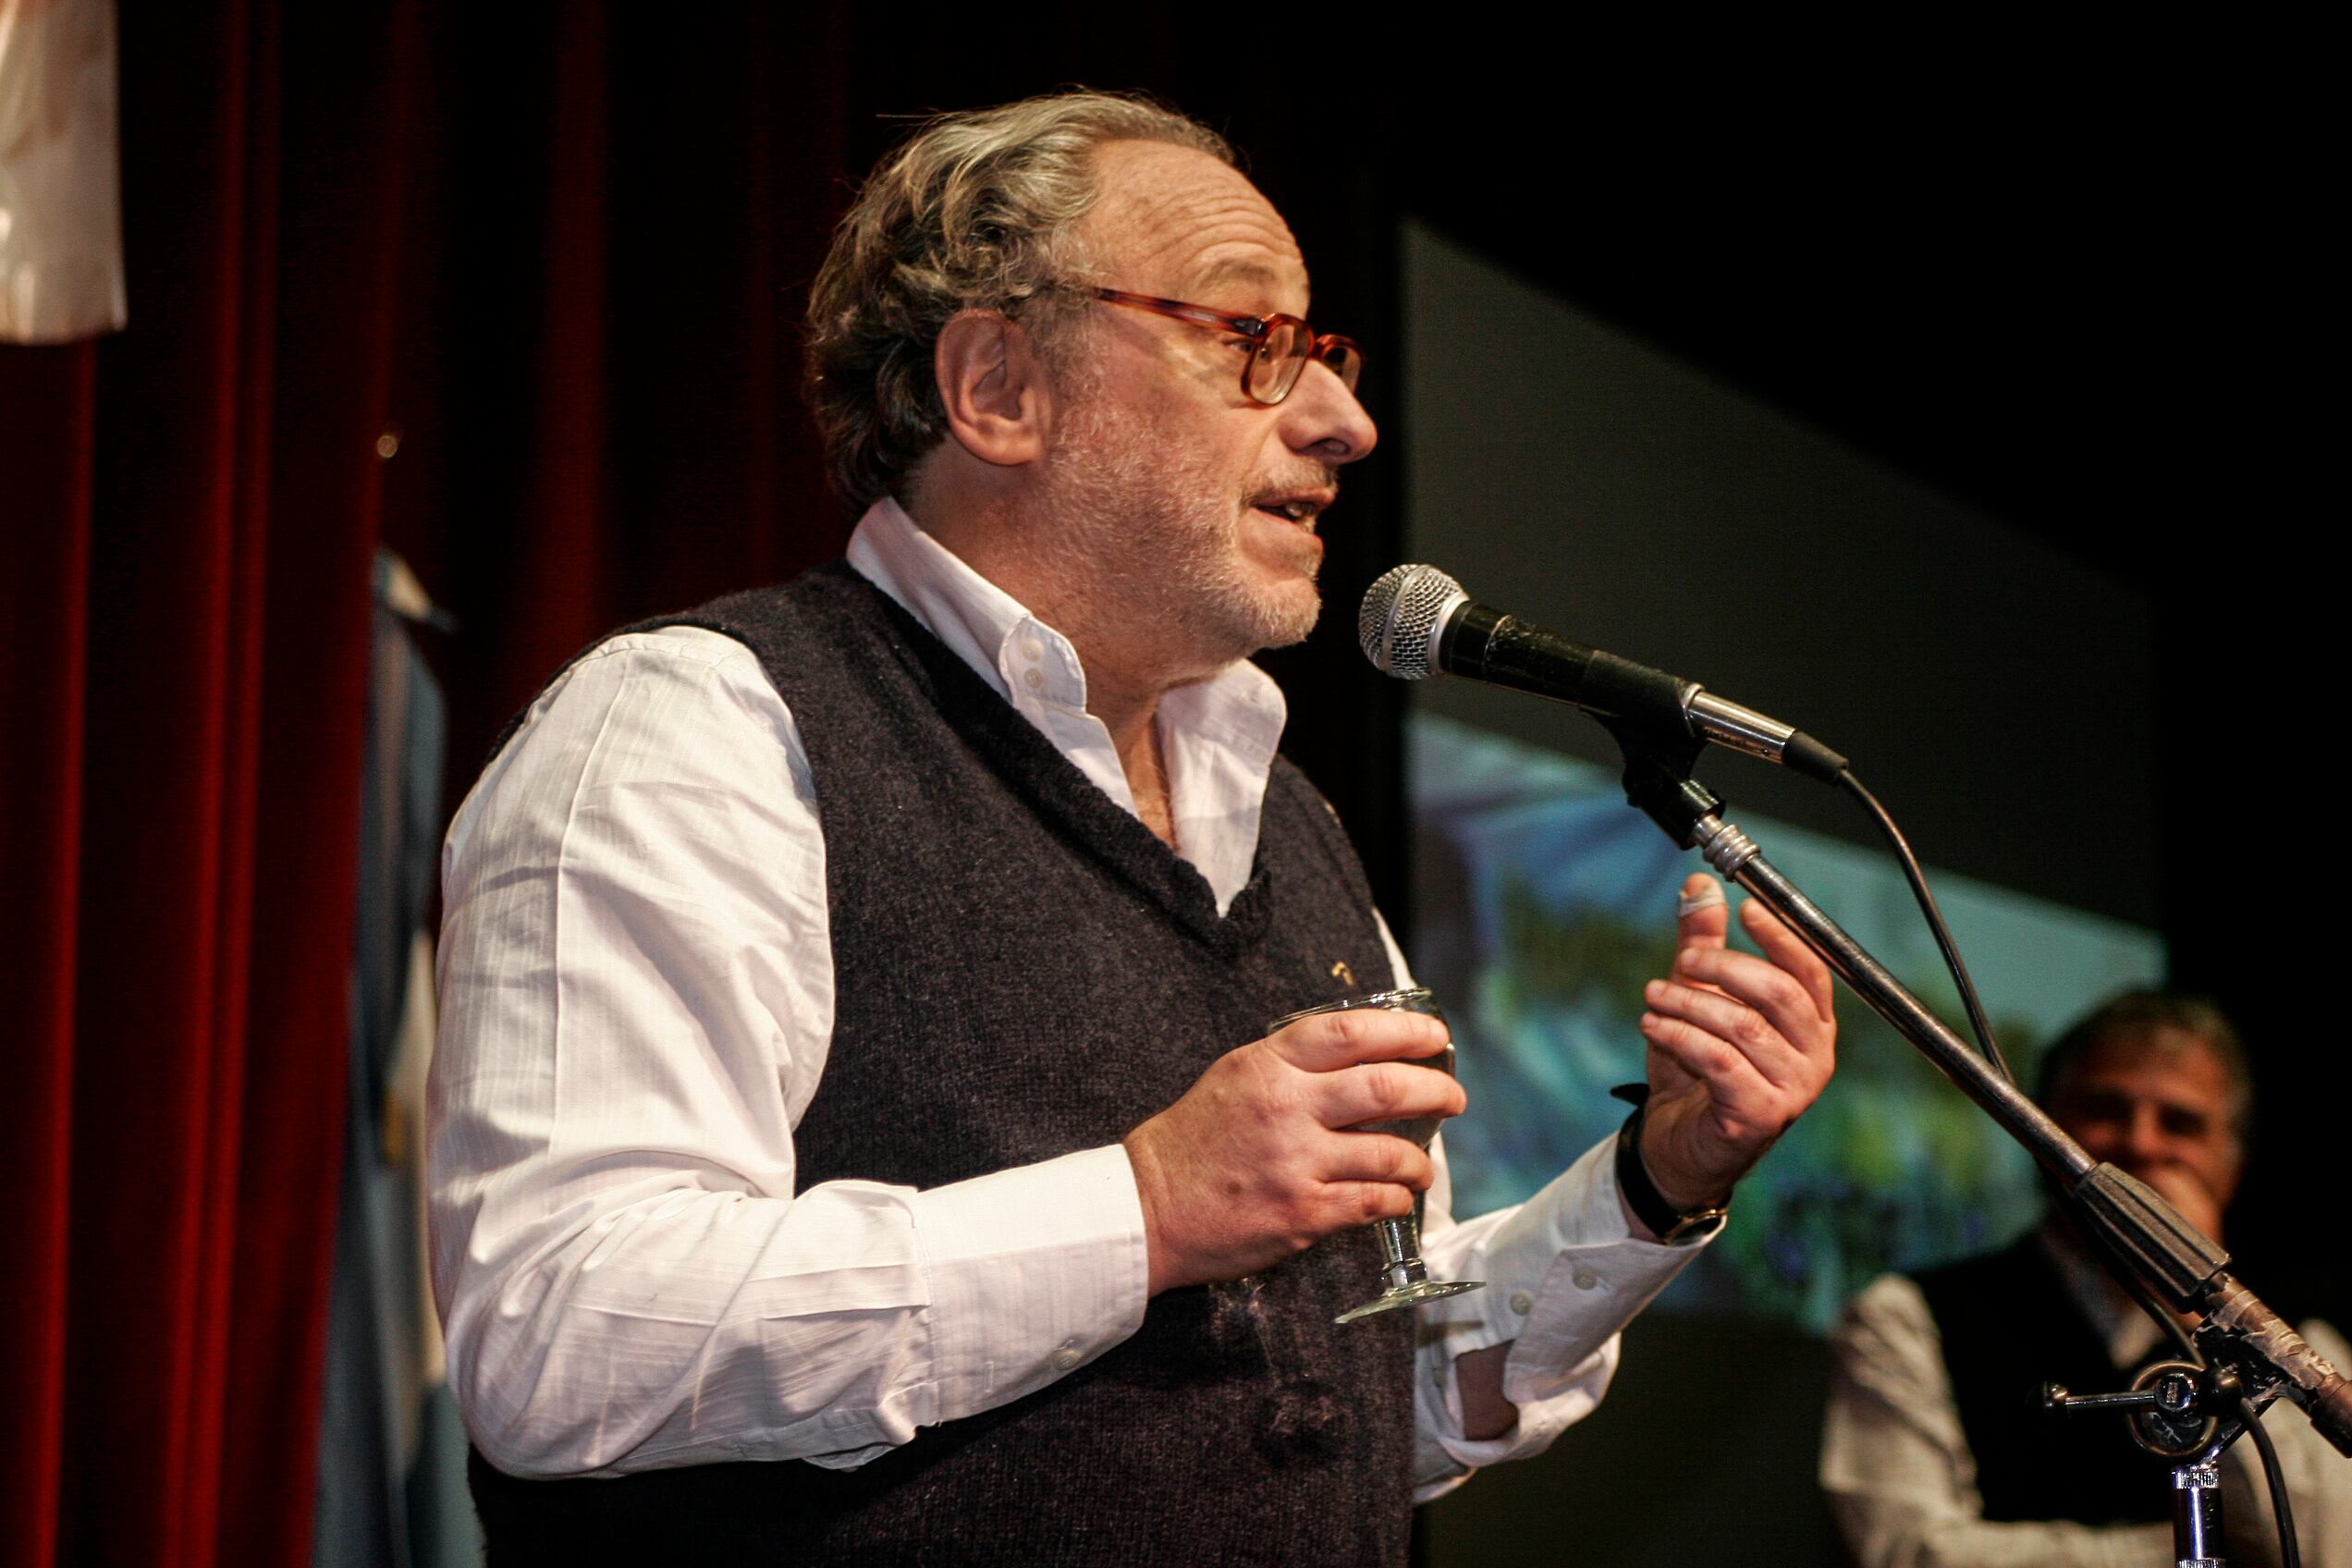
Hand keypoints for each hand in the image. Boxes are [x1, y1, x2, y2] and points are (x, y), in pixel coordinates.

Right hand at [1123, 1007, 1465, 1294]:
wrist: (1145, 1209)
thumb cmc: (1190, 1142)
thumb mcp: (1232, 1078)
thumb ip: (1289, 1065)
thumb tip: (1358, 1058)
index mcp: (1268, 1065)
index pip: (1352, 1032)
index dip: (1405, 1030)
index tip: (1435, 1034)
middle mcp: (1287, 1108)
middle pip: (1385, 1087)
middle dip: (1435, 1089)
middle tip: (1454, 1097)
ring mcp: (1297, 1163)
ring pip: (1389, 1152)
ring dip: (1420, 1159)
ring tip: (1424, 1165)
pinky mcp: (1303, 1214)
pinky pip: (1372, 1201)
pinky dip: (1396, 1197)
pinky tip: (1397, 1196)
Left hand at [1635, 873, 1836, 1216]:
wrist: (1679, 1144)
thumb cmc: (1697, 1070)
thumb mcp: (1698, 999)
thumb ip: (1704, 946)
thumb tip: (1699, 885)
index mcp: (1811, 1026)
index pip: (1811, 971)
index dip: (1781, 938)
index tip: (1746, 909)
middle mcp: (1814, 1057)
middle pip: (1779, 994)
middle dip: (1724, 967)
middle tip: (1683, 961)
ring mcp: (1792, 1091)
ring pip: (1742, 1027)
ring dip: (1689, 1004)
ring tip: (1653, 996)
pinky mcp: (1759, 1116)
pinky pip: (1718, 1061)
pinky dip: (1678, 1036)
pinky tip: (1651, 1026)